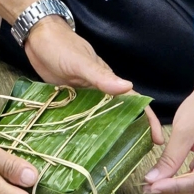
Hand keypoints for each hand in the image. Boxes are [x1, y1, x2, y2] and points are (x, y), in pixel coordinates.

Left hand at [23, 16, 162, 141]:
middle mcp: (98, 90)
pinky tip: (84, 144)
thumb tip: (128, 86)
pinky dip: (85, 128)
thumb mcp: (80, 62)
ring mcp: (83, 95)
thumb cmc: (60, 46)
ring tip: (115, 156)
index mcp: (106, 80)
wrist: (36, 38)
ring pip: (100, 117)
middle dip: (131, 132)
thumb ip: (101, 76)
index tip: (158, 139)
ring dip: (108, 133)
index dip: (147, 119)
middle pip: (119, 113)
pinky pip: (81, 116)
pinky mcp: (68, 99)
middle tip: (139, 155)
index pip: (133, 102)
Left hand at [142, 56, 193, 193]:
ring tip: (152, 186)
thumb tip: (153, 180)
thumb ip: (170, 159)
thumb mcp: (183, 131)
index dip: (173, 187)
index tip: (151, 188)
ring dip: (176, 186)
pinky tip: (165, 178)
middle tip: (147, 189)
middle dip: (173, 189)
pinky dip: (182, 178)